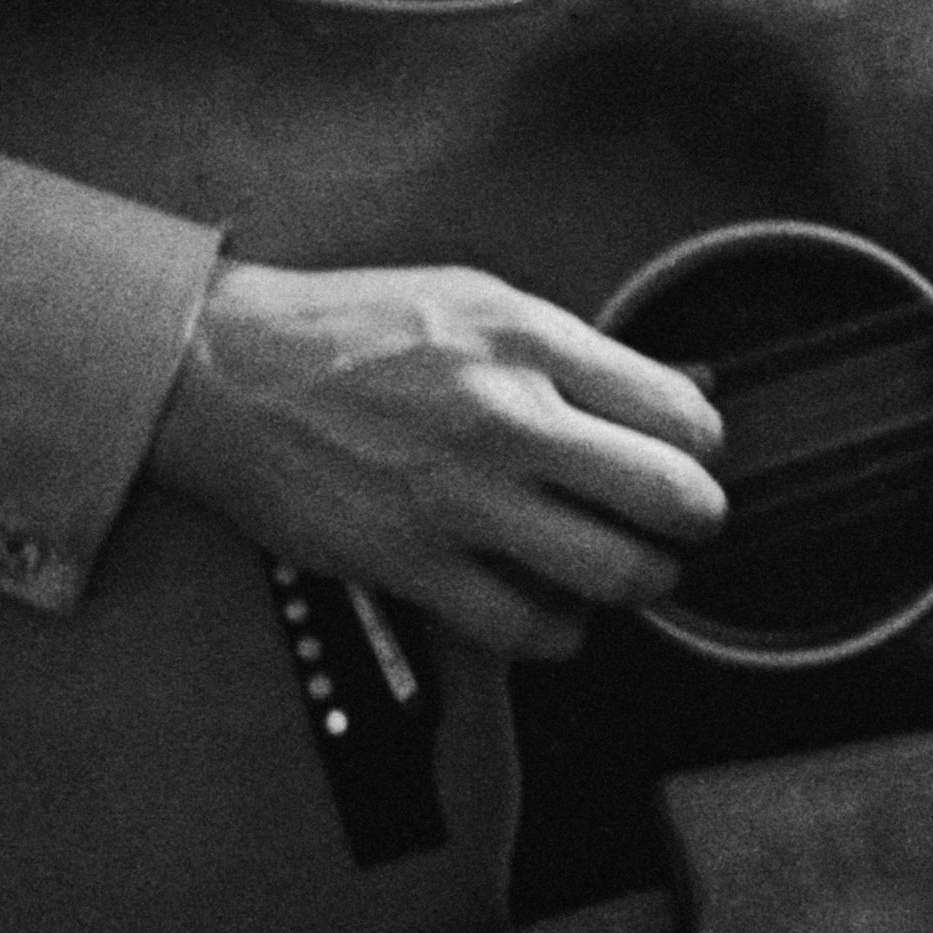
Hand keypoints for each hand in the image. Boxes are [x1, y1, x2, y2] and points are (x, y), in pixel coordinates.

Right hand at [150, 260, 725, 660]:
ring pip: (615, 574)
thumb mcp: (482, 301)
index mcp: (531, 342)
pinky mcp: (412, 564)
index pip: (681, 414)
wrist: (229, 371)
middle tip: (682, 522)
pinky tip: (554, 606)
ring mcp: (460, 499)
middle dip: (697, 520)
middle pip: (671, 499)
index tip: (688, 455)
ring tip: (629, 568)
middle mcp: (507, 419)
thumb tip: (680, 392)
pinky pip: (528, 629)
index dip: (703, 446)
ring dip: (642, 582)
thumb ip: (582, 352)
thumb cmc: (357, 330)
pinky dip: (561, 631)